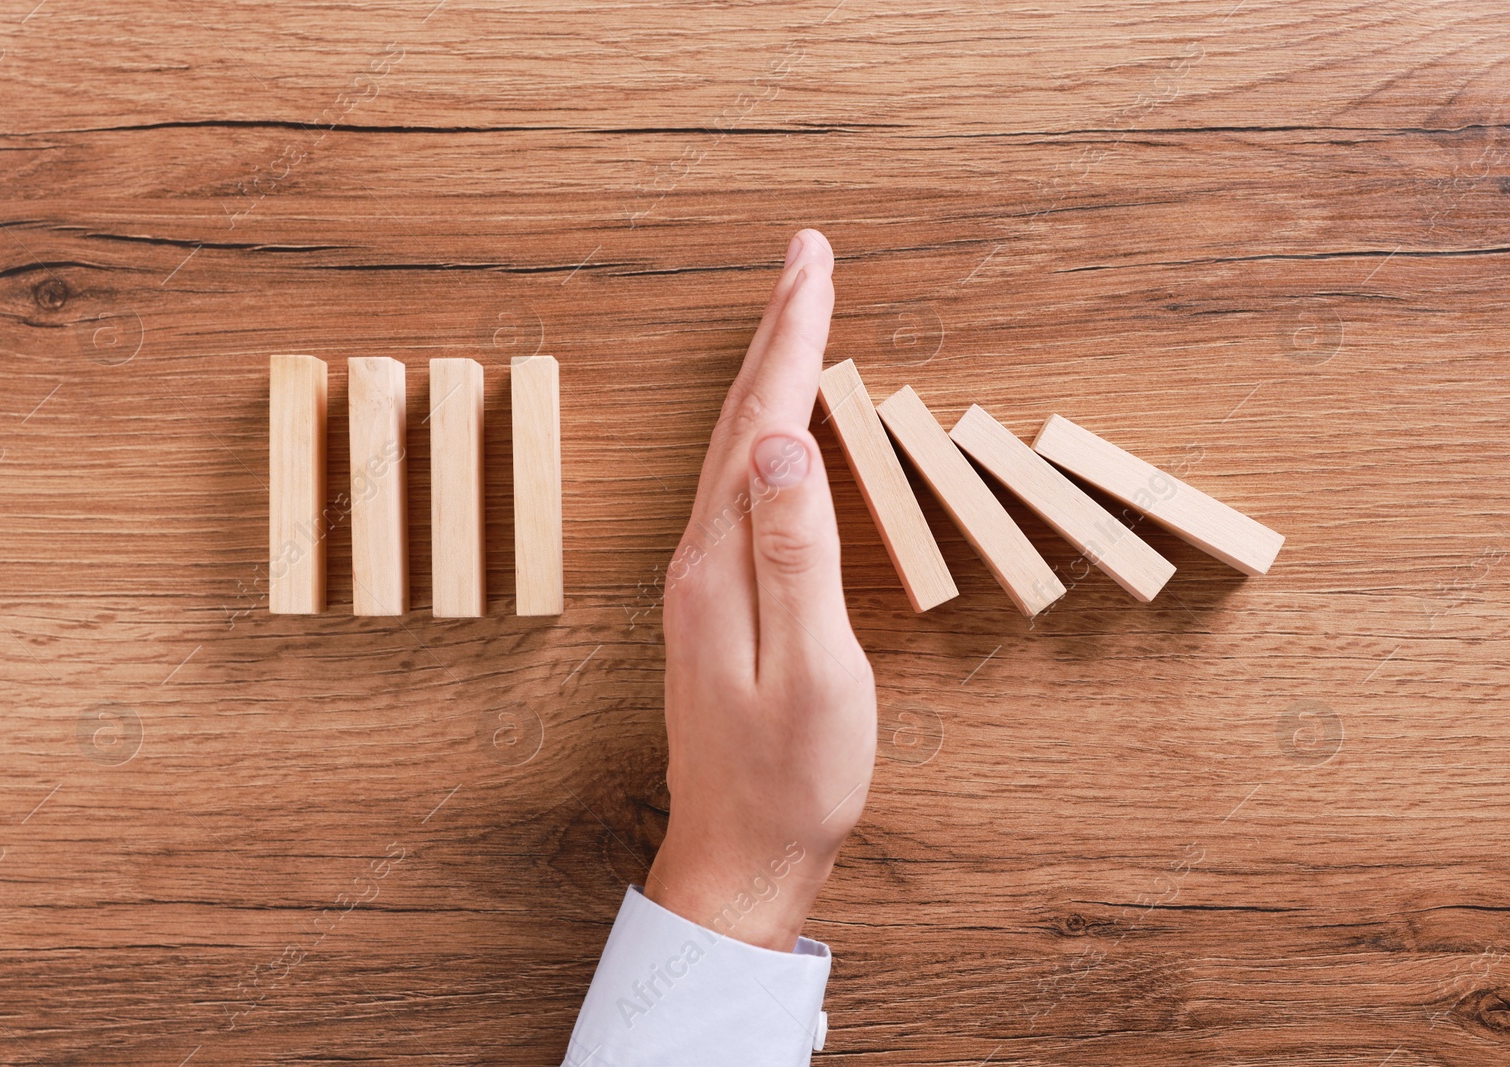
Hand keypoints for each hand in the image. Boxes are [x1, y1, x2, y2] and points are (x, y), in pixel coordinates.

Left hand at [644, 229, 876, 951]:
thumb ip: (795, 553)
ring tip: (796, 314)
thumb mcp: (811, 668)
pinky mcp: (717, 601)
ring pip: (737, 449)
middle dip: (777, 331)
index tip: (815, 264)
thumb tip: (785, 442)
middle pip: (742, 420)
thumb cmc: (792, 775)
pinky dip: (764, 431)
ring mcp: (703, 579)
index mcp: (723, 563)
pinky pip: (740, 488)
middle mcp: (700, 558)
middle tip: (806, 256)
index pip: (765, 424)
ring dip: (767, 373)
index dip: (794, 339)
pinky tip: (778, 426)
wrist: (742, 855)